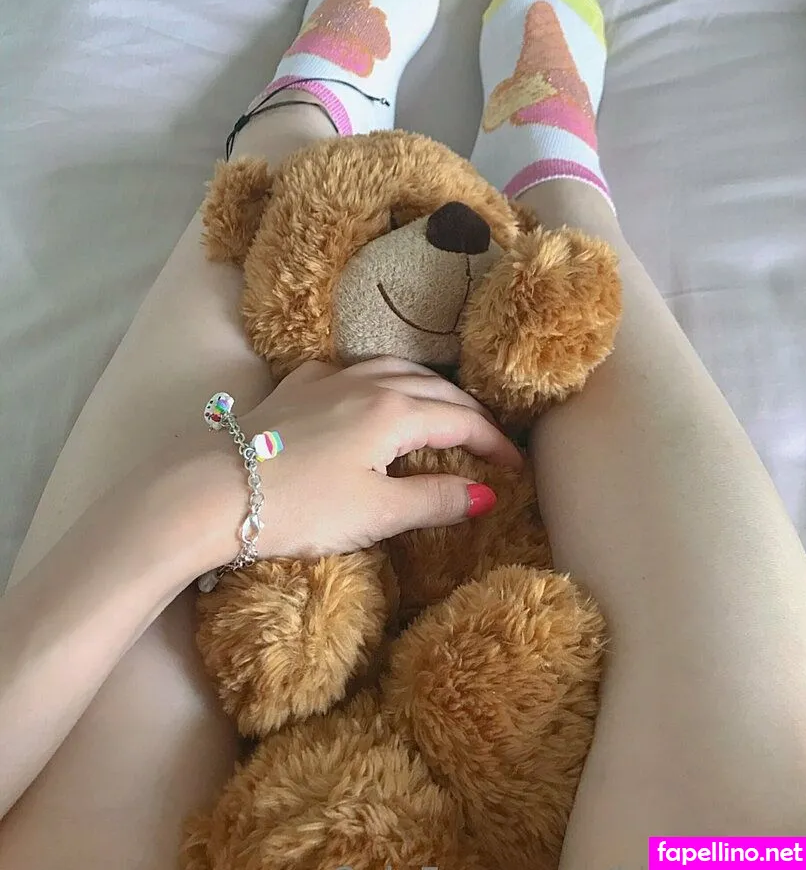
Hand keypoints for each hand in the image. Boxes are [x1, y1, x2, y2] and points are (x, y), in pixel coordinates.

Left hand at [206, 357, 521, 564]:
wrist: (212, 488)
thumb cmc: (300, 505)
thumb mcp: (375, 513)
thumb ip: (434, 500)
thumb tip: (485, 495)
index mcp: (394, 412)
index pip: (461, 420)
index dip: (493, 442)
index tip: (514, 467)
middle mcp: (367, 382)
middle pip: (434, 389)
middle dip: (469, 413)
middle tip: (490, 440)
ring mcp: (327, 379)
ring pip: (394, 370)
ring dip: (428, 389)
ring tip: (443, 408)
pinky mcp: (294, 387)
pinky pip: (350, 370)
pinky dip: (377, 378)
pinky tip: (368, 390)